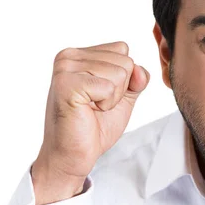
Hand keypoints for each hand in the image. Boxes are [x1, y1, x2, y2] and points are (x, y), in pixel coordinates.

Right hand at [31, 41, 149, 204]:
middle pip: (124, 61)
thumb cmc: (95, 125)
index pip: (122, 49)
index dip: (123, 78)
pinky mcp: (67, 85)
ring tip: (92, 108)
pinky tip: (88, 111)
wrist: (74, 154)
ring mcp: (65, 69)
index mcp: (79, 54)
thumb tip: (139, 70)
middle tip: (96, 104)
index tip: (102, 94)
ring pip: (120, 72)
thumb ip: (136, 78)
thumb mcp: (124, 96)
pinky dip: (106, 104)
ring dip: (113, 97)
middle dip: (119, 89)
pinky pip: (109, 87)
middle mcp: (68, 56)